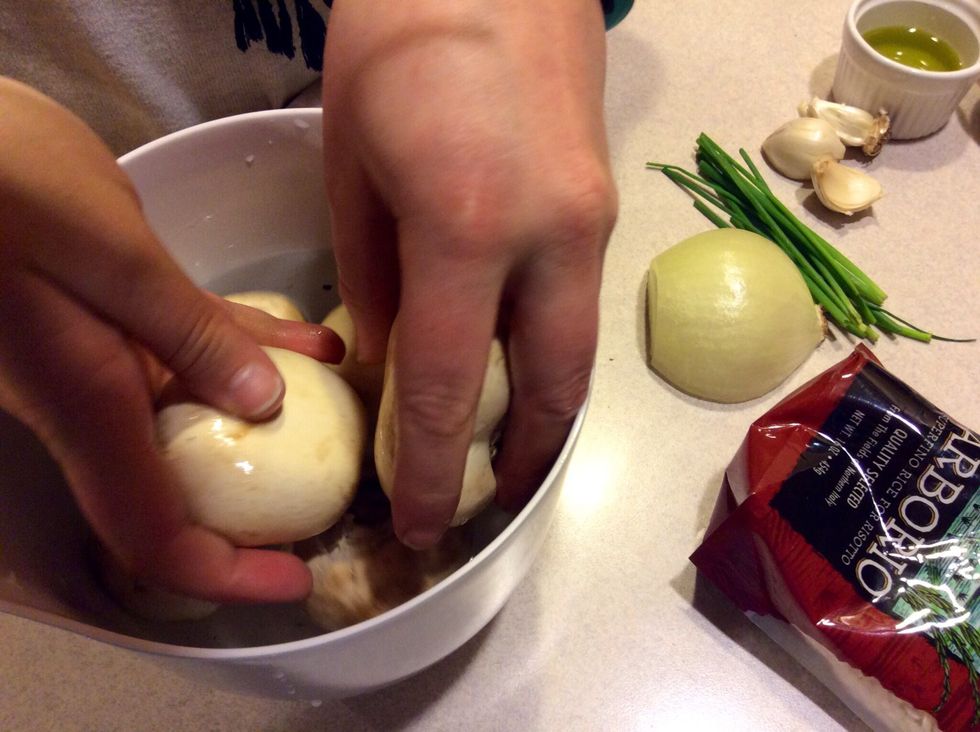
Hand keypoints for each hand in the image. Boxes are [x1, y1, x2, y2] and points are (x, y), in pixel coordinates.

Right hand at [0, 78, 342, 602]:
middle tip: (327, 504)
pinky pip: (189, 356)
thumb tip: (265, 402)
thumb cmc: (5, 183)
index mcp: (90, 404)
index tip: (292, 585)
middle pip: (175, 497)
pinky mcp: (110, 320)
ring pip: (195, 424)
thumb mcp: (109, 255)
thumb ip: (187, 331)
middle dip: (250, 516)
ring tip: (341, 417)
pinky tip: (309, 342)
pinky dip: (248, 356)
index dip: (222, 577)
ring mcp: (98, 364)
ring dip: (267, 427)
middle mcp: (93, 402)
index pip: (154, 534)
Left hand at [322, 1, 616, 546]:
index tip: (418, 522)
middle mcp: (552, 238)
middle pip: (553, 389)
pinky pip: (578, 302)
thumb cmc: (395, 41)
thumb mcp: (352, 165)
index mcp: (468, 227)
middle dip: (521, 461)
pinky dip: (549, 351)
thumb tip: (388, 359)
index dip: (433, 470)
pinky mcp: (603, 204)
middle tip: (481, 503)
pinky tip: (516, 362)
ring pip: (578, 350)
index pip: (454, 386)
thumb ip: (375, 277)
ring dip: (546, 412)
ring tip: (504, 451)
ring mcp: (592, 221)